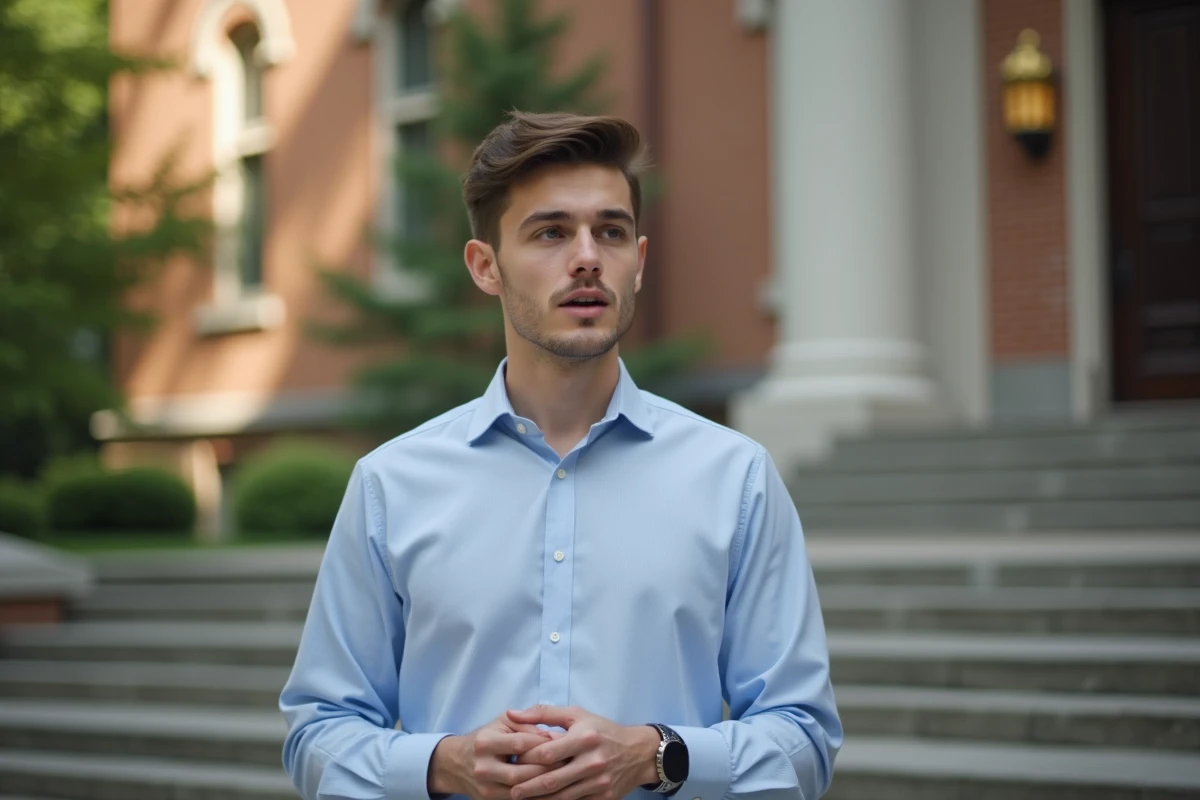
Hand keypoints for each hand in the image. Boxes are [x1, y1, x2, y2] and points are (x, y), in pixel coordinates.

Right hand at [429, 713, 567, 799]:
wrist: (457, 763)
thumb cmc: (486, 737)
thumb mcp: (502, 722)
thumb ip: (526, 724)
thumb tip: (552, 735)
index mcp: (485, 742)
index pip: (520, 743)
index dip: (543, 744)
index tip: (564, 743)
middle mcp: (482, 767)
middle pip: (521, 772)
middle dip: (547, 770)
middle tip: (570, 765)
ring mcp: (484, 788)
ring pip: (520, 791)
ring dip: (543, 787)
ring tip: (565, 779)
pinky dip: (535, 797)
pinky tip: (551, 792)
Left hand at [505, 705, 660, 799]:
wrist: (639, 753)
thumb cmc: (602, 731)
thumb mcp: (577, 715)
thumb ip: (544, 713)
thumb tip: (512, 714)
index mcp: (584, 738)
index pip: (548, 753)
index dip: (527, 759)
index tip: (512, 762)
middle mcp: (593, 761)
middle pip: (552, 780)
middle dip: (528, 787)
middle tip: (511, 792)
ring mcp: (599, 782)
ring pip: (562, 797)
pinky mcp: (604, 797)